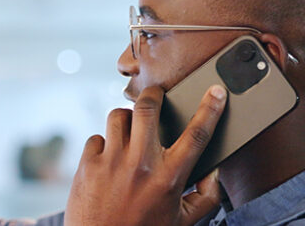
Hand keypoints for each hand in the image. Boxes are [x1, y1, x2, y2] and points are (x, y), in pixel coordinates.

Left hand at [64, 85, 227, 225]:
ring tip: (131, 131)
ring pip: (119, 117)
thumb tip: (214, 173)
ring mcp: (111, 162)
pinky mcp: (88, 165)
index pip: (197, 134)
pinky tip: (109, 159)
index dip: (211, 108)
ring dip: (127, 119)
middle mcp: (141, 165)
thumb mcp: (183, 221)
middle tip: (156, 95)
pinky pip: (97, 138)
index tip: (216, 91)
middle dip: (154, 94)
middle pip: (148, 108)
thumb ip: (206, 197)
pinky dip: (104, 145)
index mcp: (169, 178)